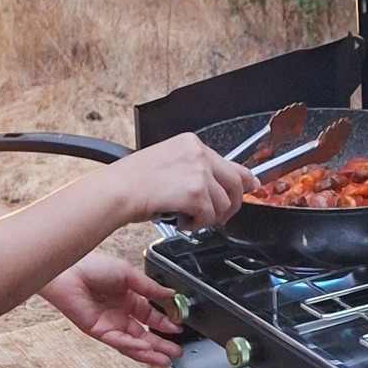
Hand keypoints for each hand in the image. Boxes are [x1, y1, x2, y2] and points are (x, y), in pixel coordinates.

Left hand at [43, 251, 183, 364]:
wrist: (69, 271)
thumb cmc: (91, 266)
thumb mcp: (129, 273)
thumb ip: (150, 287)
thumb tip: (170, 294)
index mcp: (127, 298)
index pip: (150, 317)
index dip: (165, 324)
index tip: (178, 327)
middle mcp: (119, 313)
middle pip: (144, 334)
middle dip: (161, 344)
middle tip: (176, 351)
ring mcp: (110, 324)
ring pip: (133, 343)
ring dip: (150, 352)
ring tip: (166, 359)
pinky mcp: (99, 331)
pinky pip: (119, 342)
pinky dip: (133, 346)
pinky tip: (147, 348)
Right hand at [113, 131, 254, 227]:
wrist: (116, 191)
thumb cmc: (131, 181)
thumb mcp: (167, 163)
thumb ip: (194, 170)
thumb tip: (216, 188)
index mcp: (191, 143)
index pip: (231, 162)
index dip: (244, 179)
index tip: (251, 187)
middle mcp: (199, 153)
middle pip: (235, 184)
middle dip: (230, 205)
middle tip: (218, 217)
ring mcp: (199, 172)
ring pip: (223, 204)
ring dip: (207, 217)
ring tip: (185, 217)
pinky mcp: (196, 192)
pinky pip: (209, 216)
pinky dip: (196, 224)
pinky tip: (180, 220)